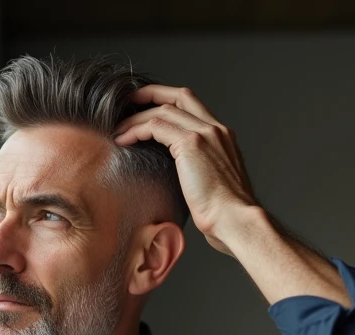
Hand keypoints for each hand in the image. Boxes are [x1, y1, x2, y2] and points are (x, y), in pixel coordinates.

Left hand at [112, 85, 258, 257]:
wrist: (235, 220)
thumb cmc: (225, 215)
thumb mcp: (213, 186)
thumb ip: (200, 173)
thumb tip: (183, 181)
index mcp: (222, 138)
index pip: (193, 107)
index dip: (168, 103)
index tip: (147, 109)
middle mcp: (216, 129)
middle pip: (180, 95)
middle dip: (151, 94)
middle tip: (128, 102)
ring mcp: (205, 133)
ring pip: (163, 110)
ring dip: (136, 117)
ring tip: (118, 129)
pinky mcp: (192, 143)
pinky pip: (155, 126)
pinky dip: (135, 130)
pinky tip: (123, 140)